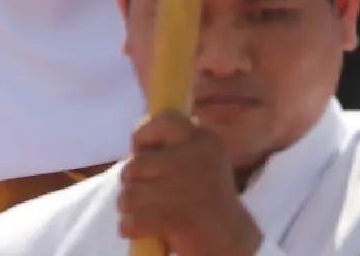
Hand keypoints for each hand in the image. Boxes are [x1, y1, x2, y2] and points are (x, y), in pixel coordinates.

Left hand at [116, 110, 261, 255]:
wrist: (230, 240)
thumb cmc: (206, 198)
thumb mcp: (198, 161)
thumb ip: (172, 147)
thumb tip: (136, 142)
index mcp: (205, 139)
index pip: (165, 119)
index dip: (143, 134)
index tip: (140, 152)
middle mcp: (198, 157)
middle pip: (135, 164)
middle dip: (132, 182)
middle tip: (146, 194)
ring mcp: (187, 187)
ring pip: (129, 194)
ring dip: (129, 208)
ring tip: (145, 213)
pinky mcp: (178, 217)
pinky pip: (132, 220)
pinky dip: (130, 228)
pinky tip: (141, 229)